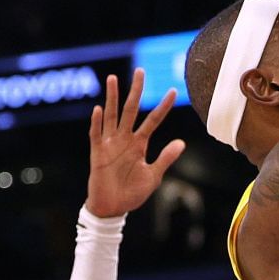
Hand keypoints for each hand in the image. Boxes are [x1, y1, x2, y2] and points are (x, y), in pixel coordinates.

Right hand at [87, 71, 184, 217]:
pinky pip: (96, 135)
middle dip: (135, 91)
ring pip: (111, 116)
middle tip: (141, 71)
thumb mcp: (154, 176)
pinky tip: (99, 109)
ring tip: (113, 79)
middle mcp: (124, 140)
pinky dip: (97, 123)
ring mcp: (110, 145)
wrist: (113, 208)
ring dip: (112, 98)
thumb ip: (165, 158)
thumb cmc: (132, 193)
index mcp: (139, 144)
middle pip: (131, 110)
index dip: (162, 106)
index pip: (153, 120)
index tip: (172, 90)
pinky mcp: (97, 154)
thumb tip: (182, 143)